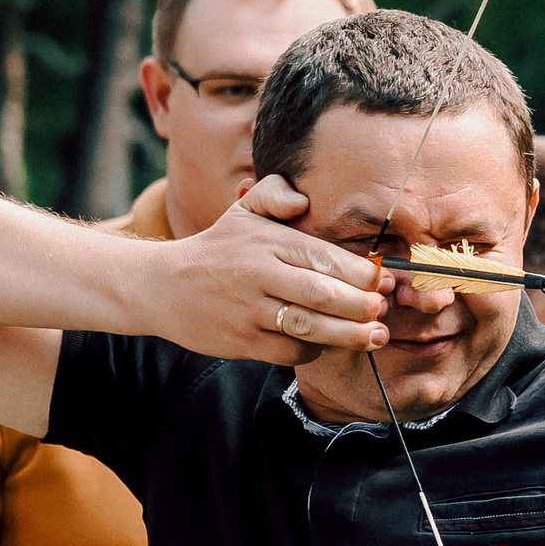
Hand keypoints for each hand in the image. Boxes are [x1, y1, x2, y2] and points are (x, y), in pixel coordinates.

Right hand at [152, 175, 391, 365]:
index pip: (326, 257)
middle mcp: (257, 273)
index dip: (363, 274)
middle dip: (363, 306)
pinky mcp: (241, 340)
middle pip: (324, 294)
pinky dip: (314, 350)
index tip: (384, 282)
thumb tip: (302, 200)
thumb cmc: (218, 249)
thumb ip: (274, 195)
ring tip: (375, 336)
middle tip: (383, 311)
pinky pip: (290, 350)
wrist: (160, 285)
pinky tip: (326, 344)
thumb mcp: (242, 211)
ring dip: (350, 335)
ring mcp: (248, 309)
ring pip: (310, 327)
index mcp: (266, 241)